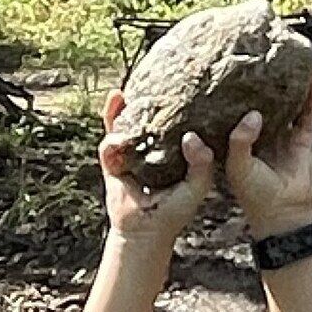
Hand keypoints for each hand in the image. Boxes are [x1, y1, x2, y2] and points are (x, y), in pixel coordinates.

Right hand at [99, 91, 219, 249]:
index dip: (179, 106)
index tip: (186, 84)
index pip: (176, 124)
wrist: (146, 233)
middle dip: (146, 101)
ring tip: (122, 91)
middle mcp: (150, 151)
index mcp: (173, 153)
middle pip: (147, 120)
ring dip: (122, 109)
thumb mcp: (198, 184)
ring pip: (125, 127)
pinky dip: (110, 125)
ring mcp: (130, 157)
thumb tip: (191, 137)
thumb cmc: (175, 211)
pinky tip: (114, 107)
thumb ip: (202, 162)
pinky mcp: (113, 165)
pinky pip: (109, 142)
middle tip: (149, 78)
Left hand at [226, 74, 311, 234]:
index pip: (232, 115)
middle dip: (259, 86)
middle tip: (258, 60)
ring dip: (290, 86)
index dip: (229, 97)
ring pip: (287, 105)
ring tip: (289, 62)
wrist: (284, 214)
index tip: (226, 74)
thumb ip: (240, 140)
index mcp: (239, 144)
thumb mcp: (237, 167)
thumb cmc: (255, 195)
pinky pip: (310, 113)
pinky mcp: (302, 140)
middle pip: (261, 105)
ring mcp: (283, 137)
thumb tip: (254, 114)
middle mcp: (261, 137)